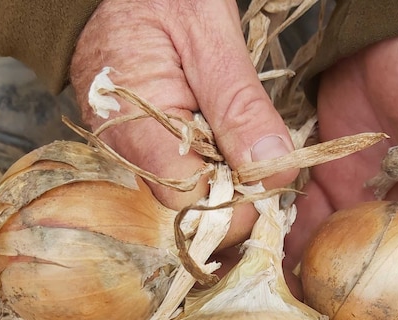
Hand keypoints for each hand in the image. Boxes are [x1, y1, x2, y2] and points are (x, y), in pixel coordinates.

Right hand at [70, 0, 298, 245]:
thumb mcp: (210, 37)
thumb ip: (239, 106)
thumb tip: (274, 169)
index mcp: (138, 129)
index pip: (192, 204)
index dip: (238, 198)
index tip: (270, 171)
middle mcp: (123, 151)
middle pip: (190, 204)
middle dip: (234, 185)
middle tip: (261, 144)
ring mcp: (125, 150)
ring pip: (186, 190)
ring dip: (223, 170)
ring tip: (235, 127)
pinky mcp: (134, 143)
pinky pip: (177, 169)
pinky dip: (208, 156)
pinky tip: (217, 128)